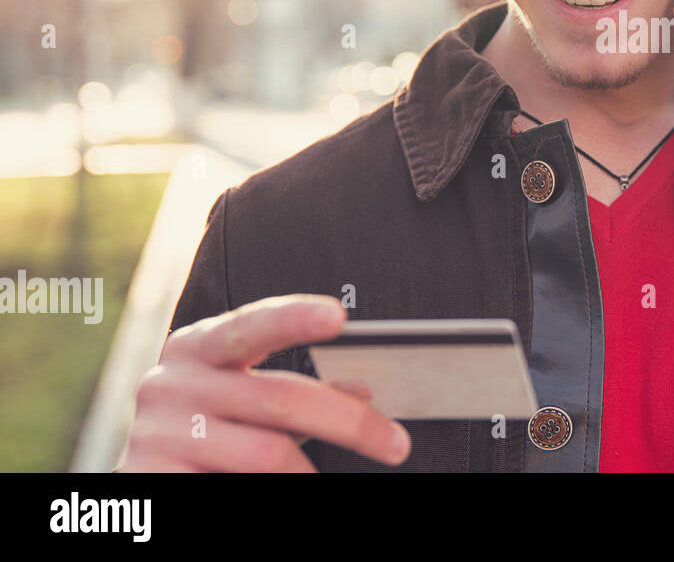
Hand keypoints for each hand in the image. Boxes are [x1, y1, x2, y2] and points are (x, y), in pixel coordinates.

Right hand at [117, 294, 410, 471]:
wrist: (144, 482)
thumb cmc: (209, 430)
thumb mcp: (248, 399)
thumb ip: (300, 390)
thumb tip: (365, 390)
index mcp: (197, 346)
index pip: (251, 324)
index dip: (294, 318)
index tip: (338, 317)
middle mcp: (170, 382)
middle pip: (282, 397)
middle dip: (351, 422)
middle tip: (396, 444)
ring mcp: (156, 432)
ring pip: (268, 453)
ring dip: (310, 472)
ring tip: (323, 480)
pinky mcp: (151, 478)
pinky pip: (237, 486)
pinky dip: (278, 491)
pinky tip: (293, 485)